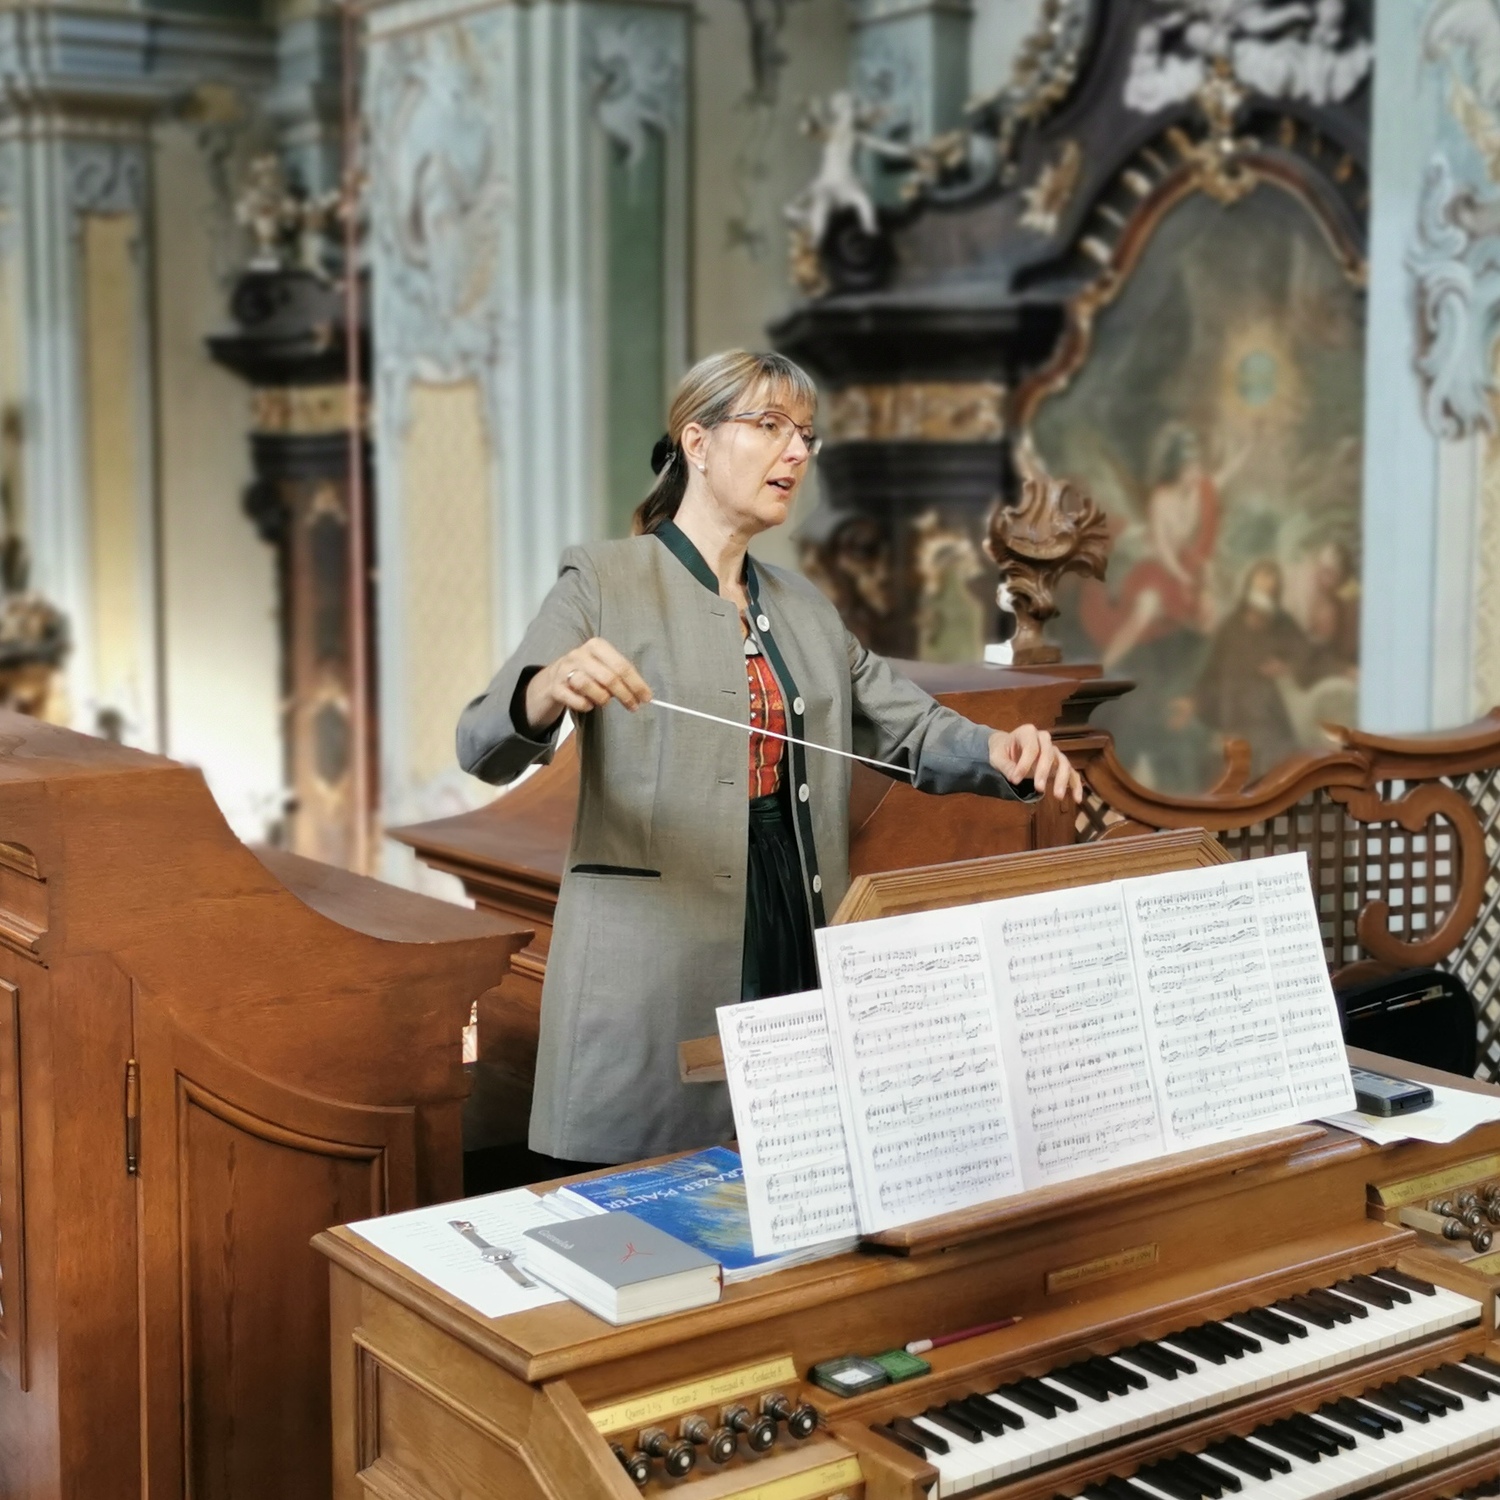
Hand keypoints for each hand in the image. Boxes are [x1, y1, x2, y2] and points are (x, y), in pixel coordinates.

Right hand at [525, 638, 650, 730]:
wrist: (551, 680)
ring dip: (602, 698)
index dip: (636, 683)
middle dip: (625, 695)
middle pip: (609, 677)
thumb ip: (620, 675)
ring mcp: (565, 670)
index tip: (647, 698)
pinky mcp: (555, 687)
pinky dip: (586, 705)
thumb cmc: (585, 673)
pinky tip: (588, 704)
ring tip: (604, 701)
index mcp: (596, 646)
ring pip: (590, 686)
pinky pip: (576, 700)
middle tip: (633, 706)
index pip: (622, 665)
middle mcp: (579, 654)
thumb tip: (643, 693)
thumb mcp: (602, 666)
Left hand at [989, 725, 1081, 803]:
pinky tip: (1076, 799)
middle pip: (1049, 754)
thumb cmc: (1002, 751)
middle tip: (1039, 789)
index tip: (1015, 780)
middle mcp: (1044, 739)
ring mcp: (1054, 751)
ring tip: (1057, 796)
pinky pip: (1071, 773)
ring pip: (1064, 763)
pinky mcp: (1059, 764)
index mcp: (1028, 733)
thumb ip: (1005, 765)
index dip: (1024, 764)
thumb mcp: (996, 757)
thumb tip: (1015, 777)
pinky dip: (1075, 785)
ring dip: (1062, 780)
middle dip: (1044, 772)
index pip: (1031, 748)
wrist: (1008, 748)